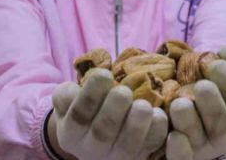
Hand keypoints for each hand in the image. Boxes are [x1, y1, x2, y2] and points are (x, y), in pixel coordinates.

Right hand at [49, 68, 167, 159]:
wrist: (96, 136)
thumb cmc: (85, 108)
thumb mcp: (68, 100)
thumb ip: (66, 94)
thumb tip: (73, 89)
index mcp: (72, 132)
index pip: (79, 115)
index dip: (91, 94)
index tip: (104, 73)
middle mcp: (92, 149)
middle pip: (102, 133)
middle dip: (114, 111)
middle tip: (123, 92)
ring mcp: (117, 156)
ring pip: (127, 146)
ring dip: (136, 124)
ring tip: (143, 106)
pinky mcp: (140, 155)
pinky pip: (150, 146)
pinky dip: (157, 131)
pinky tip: (158, 114)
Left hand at [165, 46, 225, 159]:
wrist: (177, 117)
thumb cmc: (199, 90)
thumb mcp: (214, 75)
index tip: (215, 63)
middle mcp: (223, 135)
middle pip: (223, 125)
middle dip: (213, 104)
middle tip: (202, 86)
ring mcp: (202, 148)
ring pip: (200, 140)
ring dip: (190, 122)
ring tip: (179, 104)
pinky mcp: (183, 156)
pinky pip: (183, 159)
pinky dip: (179, 150)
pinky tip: (172, 135)